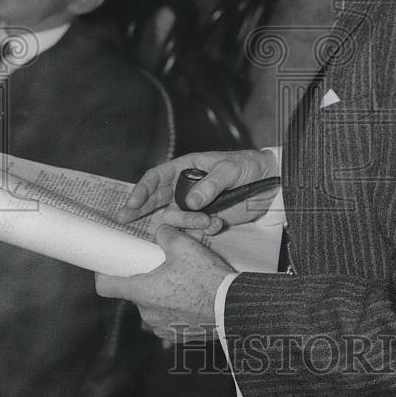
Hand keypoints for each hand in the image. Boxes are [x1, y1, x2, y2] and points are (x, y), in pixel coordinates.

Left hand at [95, 224, 233, 340]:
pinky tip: (191, 299)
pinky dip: (174, 309)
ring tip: (182, 283)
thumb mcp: (184, 246)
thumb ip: (166, 235)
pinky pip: (167, 319)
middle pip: (135, 293)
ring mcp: (161, 327)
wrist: (232, 307)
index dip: (103, 274)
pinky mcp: (176, 336)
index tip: (108, 265)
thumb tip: (161, 231)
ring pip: (152, 306)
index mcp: (142, 291)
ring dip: (161, 295)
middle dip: (145, 279)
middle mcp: (147, 313)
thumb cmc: (206, 278)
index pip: (106, 287)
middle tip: (162, 267)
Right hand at [116, 149, 279, 231]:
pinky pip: (193, 229)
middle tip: (125, 219)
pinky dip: (202, 230)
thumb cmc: (249, 166)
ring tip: (208, 221)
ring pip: (175, 217)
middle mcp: (185, 186)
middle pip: (155, 199)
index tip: (133, 203)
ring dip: (186, 222)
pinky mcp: (205, 219)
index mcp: (187, 167)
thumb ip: (211, 184)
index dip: (142, 189)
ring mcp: (194, 204)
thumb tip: (191, 201)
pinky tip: (217, 224)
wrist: (270, 184)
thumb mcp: (231, 169)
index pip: (157, 177)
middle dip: (141, 209)